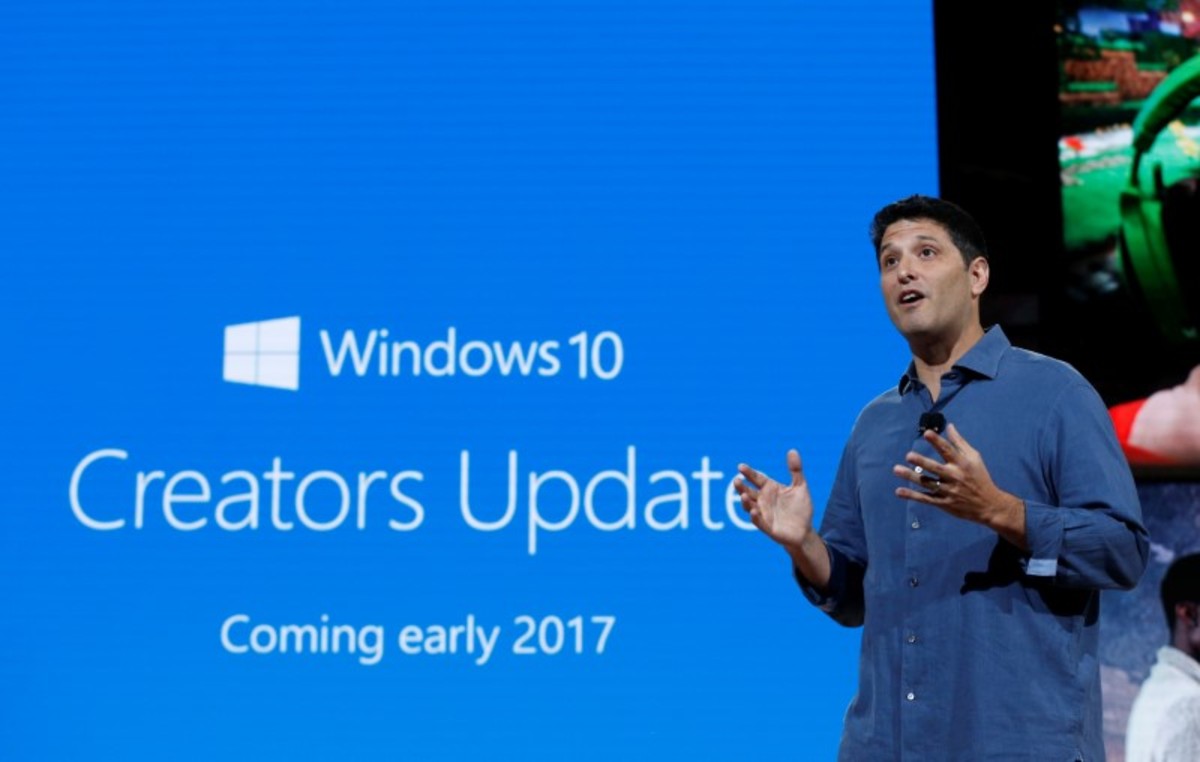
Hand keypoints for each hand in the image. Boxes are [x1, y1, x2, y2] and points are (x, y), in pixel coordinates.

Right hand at [735, 450, 814, 551]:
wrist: (805, 530)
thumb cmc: (800, 508)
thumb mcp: (800, 486)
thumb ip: (795, 470)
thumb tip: (793, 450)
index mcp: (769, 488)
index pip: (756, 478)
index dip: (748, 473)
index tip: (740, 466)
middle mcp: (763, 500)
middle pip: (748, 491)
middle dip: (741, 487)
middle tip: (736, 480)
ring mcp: (764, 514)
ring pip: (749, 506)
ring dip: (745, 502)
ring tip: (742, 495)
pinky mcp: (767, 527)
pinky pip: (759, 522)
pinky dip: (755, 517)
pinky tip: (754, 511)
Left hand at [893, 424, 1026, 546]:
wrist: (989, 505)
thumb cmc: (980, 477)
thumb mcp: (974, 458)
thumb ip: (960, 442)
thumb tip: (949, 426)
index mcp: (961, 463)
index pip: (948, 450)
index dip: (937, 441)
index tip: (927, 433)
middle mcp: (954, 476)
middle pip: (935, 468)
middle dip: (922, 462)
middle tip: (909, 455)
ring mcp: (948, 491)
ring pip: (927, 483)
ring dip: (911, 477)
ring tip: (897, 469)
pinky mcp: (944, 503)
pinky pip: (926, 499)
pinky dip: (912, 495)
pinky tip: (899, 491)